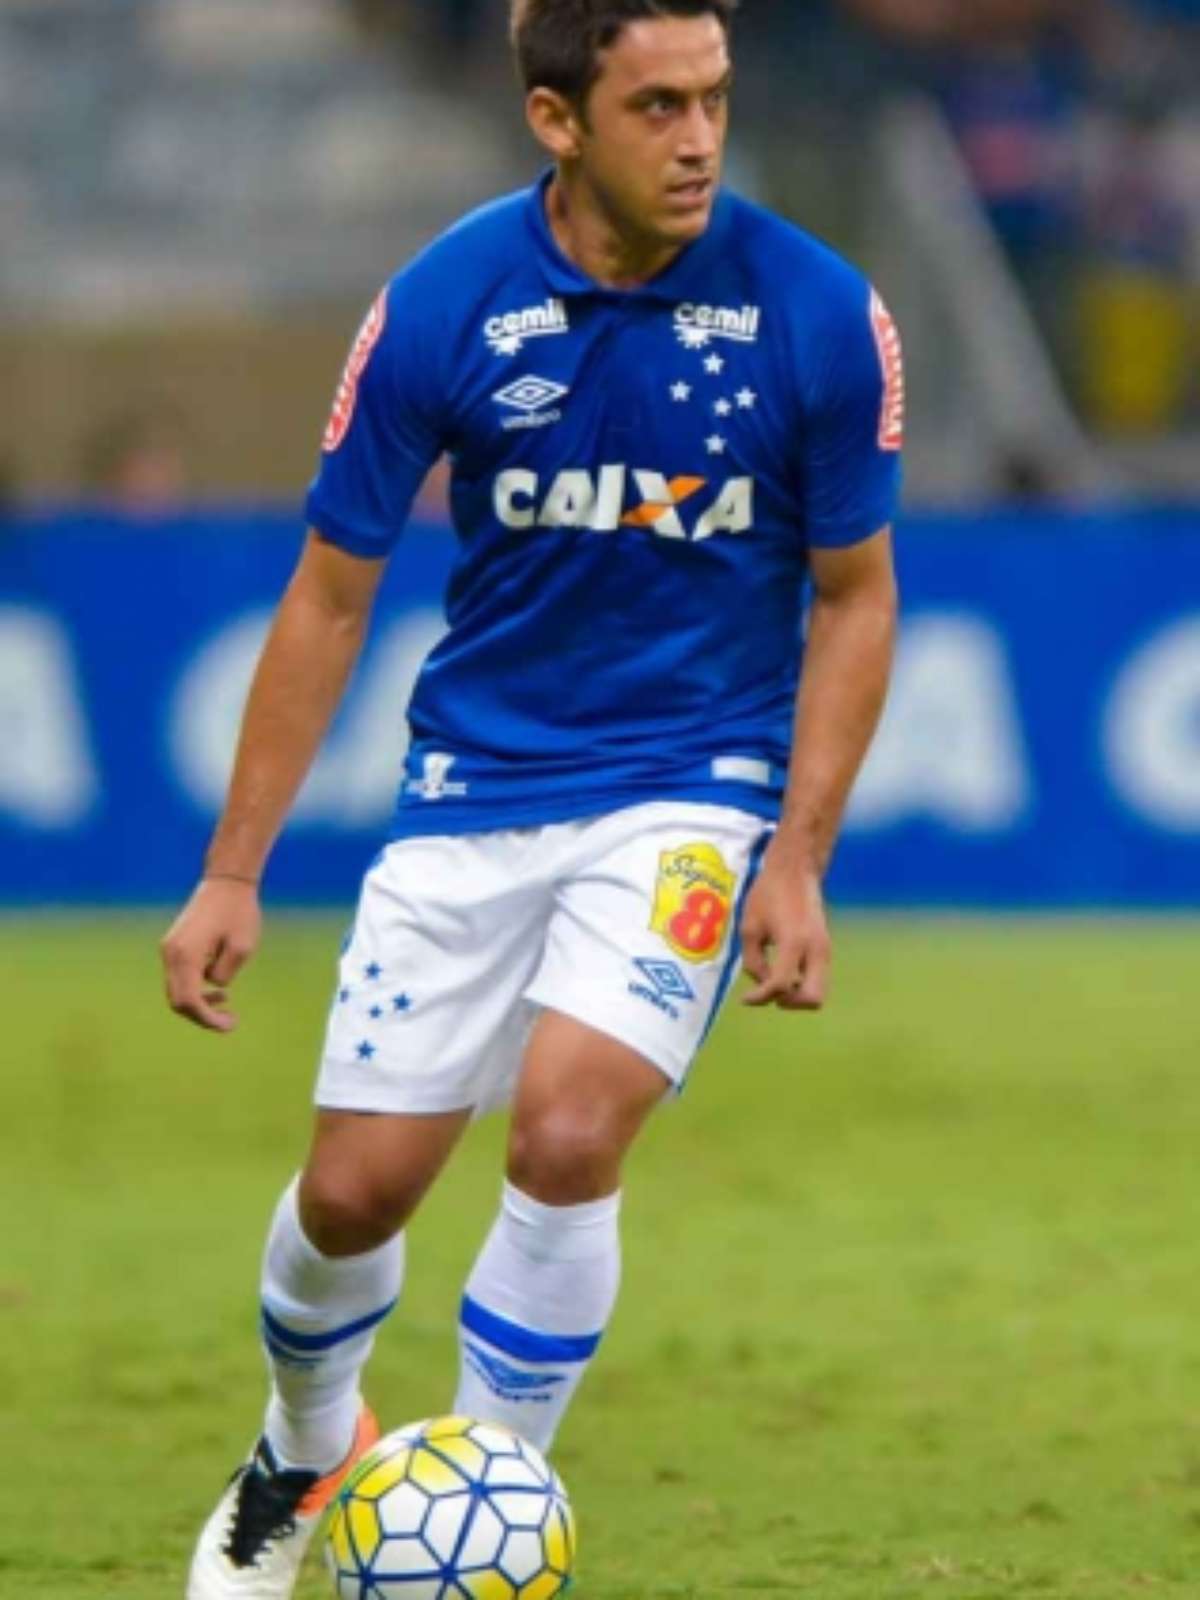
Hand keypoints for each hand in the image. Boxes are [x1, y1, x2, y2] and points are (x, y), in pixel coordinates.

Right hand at [160, 878, 261, 1031]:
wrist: (226, 882)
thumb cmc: (239, 912)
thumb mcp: (242, 948)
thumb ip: (224, 974)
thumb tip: (212, 986)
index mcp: (185, 955)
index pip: (188, 1001)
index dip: (207, 1019)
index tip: (230, 1025)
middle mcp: (170, 953)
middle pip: (177, 1000)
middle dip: (202, 1016)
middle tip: (229, 1021)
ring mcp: (169, 948)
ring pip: (176, 990)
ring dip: (198, 1002)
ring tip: (225, 1003)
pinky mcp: (174, 945)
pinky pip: (179, 977)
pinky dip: (195, 988)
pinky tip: (217, 989)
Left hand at [739, 843, 830, 1010]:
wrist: (796, 871)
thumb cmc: (767, 895)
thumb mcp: (750, 928)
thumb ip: (753, 961)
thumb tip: (763, 984)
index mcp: (794, 942)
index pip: (780, 985)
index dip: (760, 997)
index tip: (745, 999)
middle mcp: (816, 950)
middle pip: (813, 999)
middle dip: (789, 1002)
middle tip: (769, 993)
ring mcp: (825, 950)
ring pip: (819, 992)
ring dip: (796, 995)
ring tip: (775, 981)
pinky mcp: (825, 949)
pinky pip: (817, 979)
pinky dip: (801, 984)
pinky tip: (784, 970)